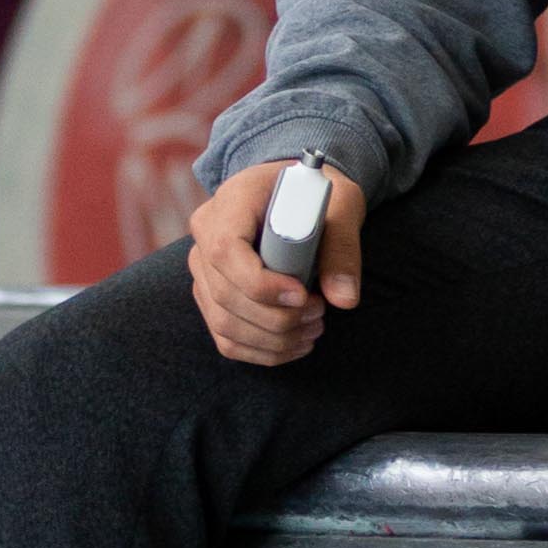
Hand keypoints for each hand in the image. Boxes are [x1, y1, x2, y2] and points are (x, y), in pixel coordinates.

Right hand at [189, 159, 365, 365]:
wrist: (299, 196)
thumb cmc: (317, 197)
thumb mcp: (341, 205)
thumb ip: (342, 249)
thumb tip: (344, 298)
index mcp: (232, 200)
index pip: (225, 250)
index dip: (260, 283)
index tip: (302, 294)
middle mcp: (206, 233)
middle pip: (226, 294)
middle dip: (277, 317)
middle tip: (320, 312)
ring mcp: (203, 267)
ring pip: (225, 322)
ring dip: (274, 339)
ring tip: (314, 327)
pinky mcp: (210, 295)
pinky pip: (226, 337)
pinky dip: (263, 351)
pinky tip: (296, 343)